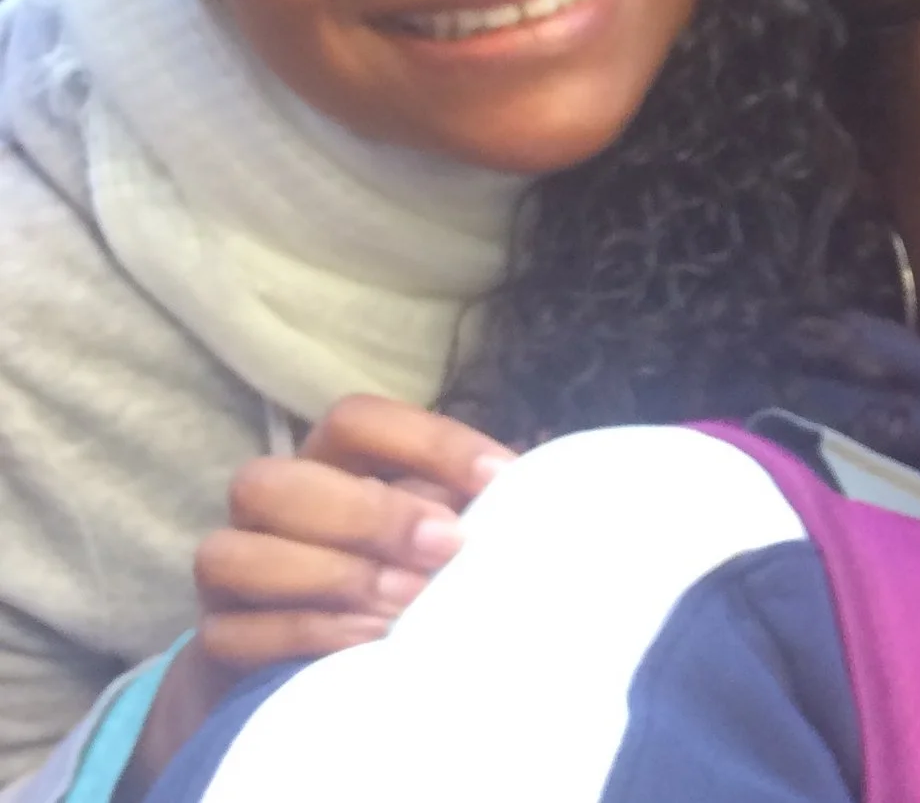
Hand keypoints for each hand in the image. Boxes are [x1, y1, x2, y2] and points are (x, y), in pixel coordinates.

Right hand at [120, 398, 513, 797]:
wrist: (316, 667)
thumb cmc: (398, 577)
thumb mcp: (437, 533)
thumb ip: (469, 505)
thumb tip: (534, 481)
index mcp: (330, 465)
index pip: (355, 420)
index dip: (428, 441)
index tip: (500, 479)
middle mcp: (269, 507)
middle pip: (274, 480)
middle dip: (369, 513)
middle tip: (446, 546)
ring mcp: (231, 573)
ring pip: (233, 553)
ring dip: (332, 575)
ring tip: (407, 600)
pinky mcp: (217, 641)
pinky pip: (233, 633)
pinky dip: (307, 634)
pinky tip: (370, 641)